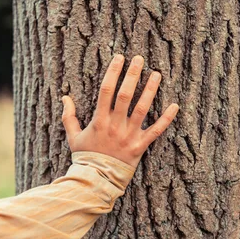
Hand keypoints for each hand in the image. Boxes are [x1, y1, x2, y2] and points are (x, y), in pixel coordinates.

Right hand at [61, 54, 178, 167]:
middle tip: (139, 58)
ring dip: (150, 90)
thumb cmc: (85, 157)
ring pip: (142, 108)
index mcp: (99, 120)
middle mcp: (115, 125)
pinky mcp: (140, 146)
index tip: (119, 58)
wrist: (97, 180)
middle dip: (132, 75)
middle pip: (125, 95)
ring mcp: (129, 135)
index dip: (113, 72)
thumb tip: (64, 98)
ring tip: (156, 74)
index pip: (106, 90)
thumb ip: (69, 117)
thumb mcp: (73, 136)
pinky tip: (175, 105)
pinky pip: (156, 130)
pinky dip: (166, 118)